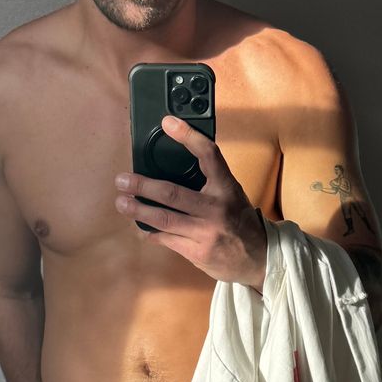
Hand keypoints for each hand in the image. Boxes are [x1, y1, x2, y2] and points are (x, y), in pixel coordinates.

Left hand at [114, 116, 266, 288]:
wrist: (259, 259)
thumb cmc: (239, 222)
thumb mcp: (231, 194)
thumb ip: (209, 180)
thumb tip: (173, 165)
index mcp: (227, 188)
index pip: (208, 155)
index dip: (188, 136)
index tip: (168, 122)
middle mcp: (216, 209)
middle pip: (173, 194)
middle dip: (143, 186)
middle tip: (122, 180)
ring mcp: (206, 233)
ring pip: (165, 219)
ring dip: (139, 210)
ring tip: (122, 203)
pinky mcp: (198, 252)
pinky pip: (167, 239)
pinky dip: (150, 231)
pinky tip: (140, 226)